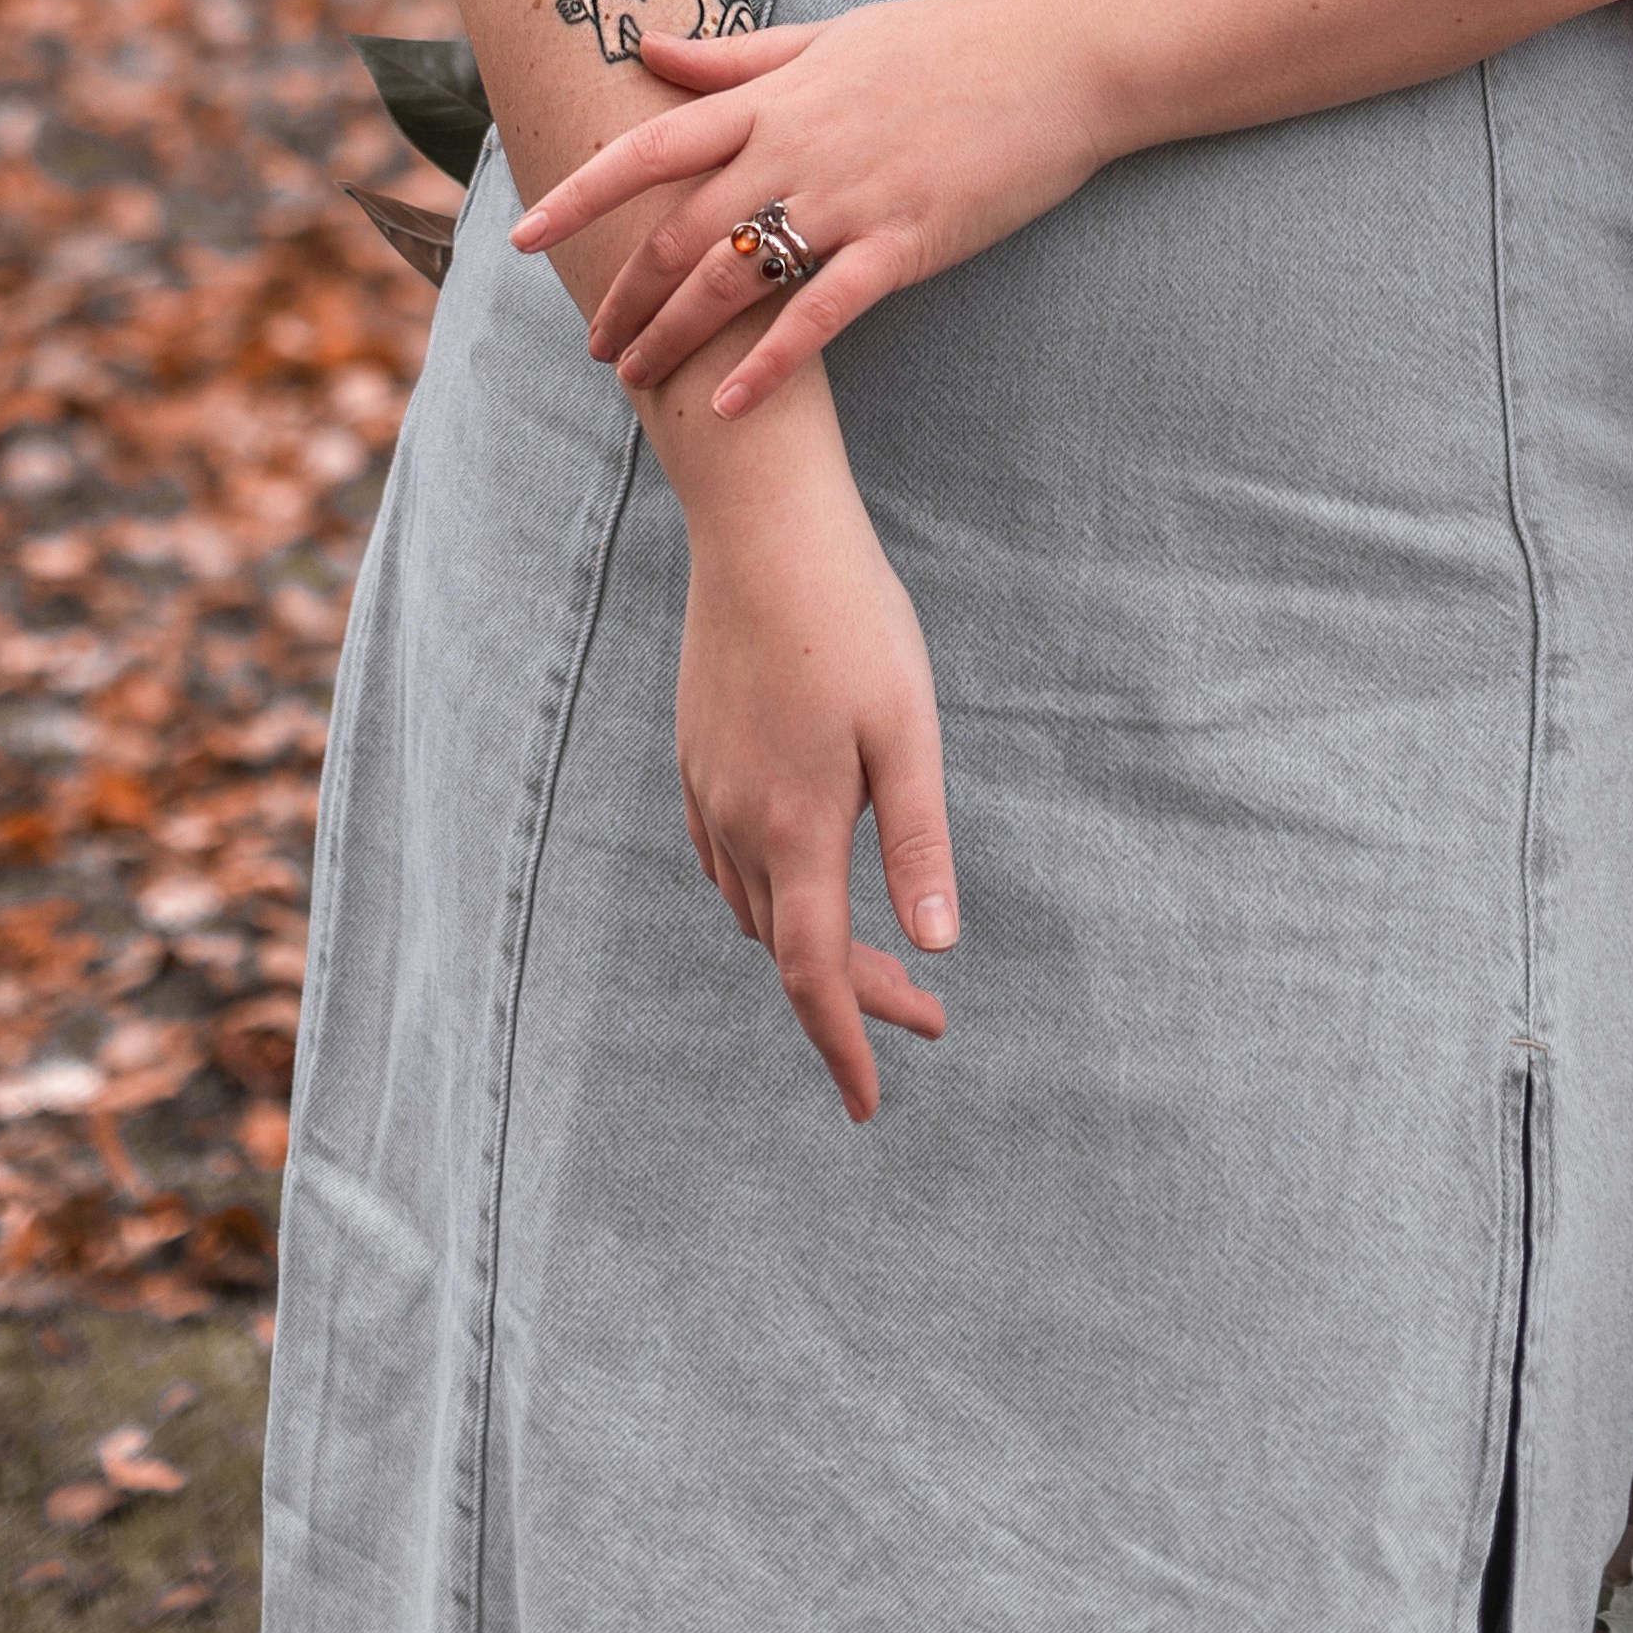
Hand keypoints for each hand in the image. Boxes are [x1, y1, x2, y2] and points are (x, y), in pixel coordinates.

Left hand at [511, 0, 1110, 415]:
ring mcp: (850, 197)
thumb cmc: (944, 42)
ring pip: (735, 277)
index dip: (581, 194)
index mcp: (774, 97)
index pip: (650, 146)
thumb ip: (736, 58)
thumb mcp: (831, 35)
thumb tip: (646, 51)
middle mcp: (797, 147)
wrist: (1056, 61)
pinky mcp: (905, 243)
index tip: (524, 235)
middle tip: (595, 345)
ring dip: (676, 335)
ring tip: (641, 381)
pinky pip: (821, 312)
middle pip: (680, 230)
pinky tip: (731, 402)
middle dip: (626, 295)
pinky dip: (770, 361)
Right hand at [676, 443, 959, 1120]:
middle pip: (788, 947)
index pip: (814, 973)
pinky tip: (798, 882)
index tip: (870, 1105)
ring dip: (810, 945)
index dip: (845, 1045)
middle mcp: (738, 820)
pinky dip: (765, 896)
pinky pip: (721, 858)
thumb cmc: (851, 618)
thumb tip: (937, 945)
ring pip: (751, 906)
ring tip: (876, 955)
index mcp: (795, 825)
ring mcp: (707, 786)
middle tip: (928, 1015)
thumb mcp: (907, 727)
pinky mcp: (695, 752)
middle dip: (853, 995)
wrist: (761, 526)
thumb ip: (919, 841)